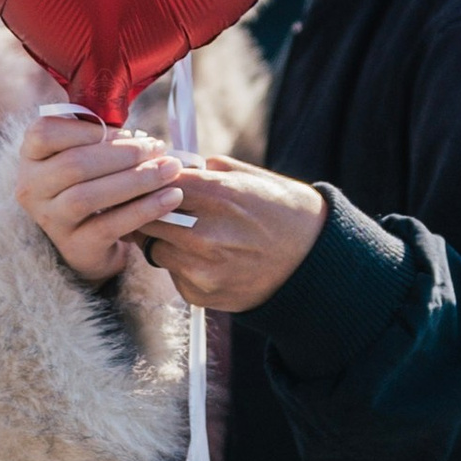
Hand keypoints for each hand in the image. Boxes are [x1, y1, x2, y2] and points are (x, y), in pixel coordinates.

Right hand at [17, 114, 190, 283]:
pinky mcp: (74, 246)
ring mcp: (50, 219)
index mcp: (31, 156)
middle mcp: (31, 188)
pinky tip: (170, 197)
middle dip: (123, 154)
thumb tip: (146, 138)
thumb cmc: (92, 183)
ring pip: (88, 196)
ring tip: (170, 169)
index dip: (88, 129)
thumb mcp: (86, 155)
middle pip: (73, 164)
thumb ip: (103, 137)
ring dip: (135, 179)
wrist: (89, 241)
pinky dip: (144, 209)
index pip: (45, 132)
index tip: (128, 132)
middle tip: (158, 149)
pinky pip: (109, 226)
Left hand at [143, 155, 327, 313]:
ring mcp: (201, 268)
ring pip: (155, 247)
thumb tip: (171, 166)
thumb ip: (206, 171)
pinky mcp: (201, 294)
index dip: (151, 180)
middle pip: (147, 216)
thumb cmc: (283, 212)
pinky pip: (173, 274)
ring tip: (188, 233)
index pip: (157, 182)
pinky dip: (182, 265)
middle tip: (156, 207)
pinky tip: (206, 258)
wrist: (313, 262)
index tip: (149, 181)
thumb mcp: (249, 177)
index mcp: (217, 194)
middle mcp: (205, 233)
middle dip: (149, 210)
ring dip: (163, 238)